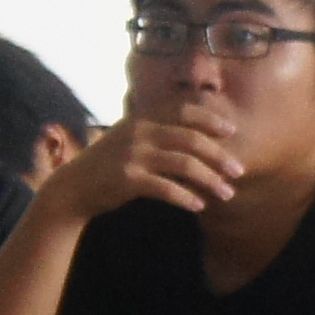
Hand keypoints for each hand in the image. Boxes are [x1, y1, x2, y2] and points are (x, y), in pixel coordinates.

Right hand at [48, 113, 243, 219]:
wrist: (75, 186)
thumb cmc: (111, 163)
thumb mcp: (131, 137)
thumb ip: (157, 130)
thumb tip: (199, 135)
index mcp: (143, 117)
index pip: (183, 109)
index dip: (210, 118)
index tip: (231, 130)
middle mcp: (140, 131)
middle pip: (191, 139)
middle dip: (219, 155)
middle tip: (239, 171)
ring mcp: (133, 154)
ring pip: (184, 164)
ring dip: (211, 180)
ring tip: (228, 194)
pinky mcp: (128, 179)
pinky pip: (166, 188)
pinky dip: (186, 197)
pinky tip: (199, 205)